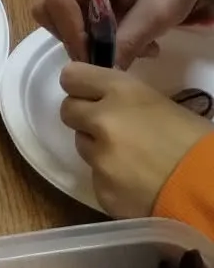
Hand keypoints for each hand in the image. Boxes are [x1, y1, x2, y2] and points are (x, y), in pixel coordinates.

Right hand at [35, 0, 201, 65]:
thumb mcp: (159, 13)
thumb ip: (130, 41)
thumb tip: (104, 72)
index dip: (72, 34)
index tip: (95, 60)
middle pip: (47, 7)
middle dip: (74, 37)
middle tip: (109, 53)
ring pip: (50, 13)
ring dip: (78, 36)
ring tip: (117, 44)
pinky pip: (60, 12)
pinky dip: (80, 30)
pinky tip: (111, 33)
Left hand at [60, 63, 210, 216]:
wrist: (208, 188)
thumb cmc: (195, 141)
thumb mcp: (159, 104)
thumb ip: (125, 100)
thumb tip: (108, 103)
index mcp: (121, 90)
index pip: (71, 77)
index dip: (79, 86)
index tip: (89, 94)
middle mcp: (102, 120)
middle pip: (68, 111)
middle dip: (85, 118)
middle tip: (108, 129)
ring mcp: (99, 157)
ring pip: (82, 146)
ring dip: (98, 150)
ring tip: (130, 160)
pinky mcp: (101, 190)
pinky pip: (96, 179)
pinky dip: (110, 181)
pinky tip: (136, 185)